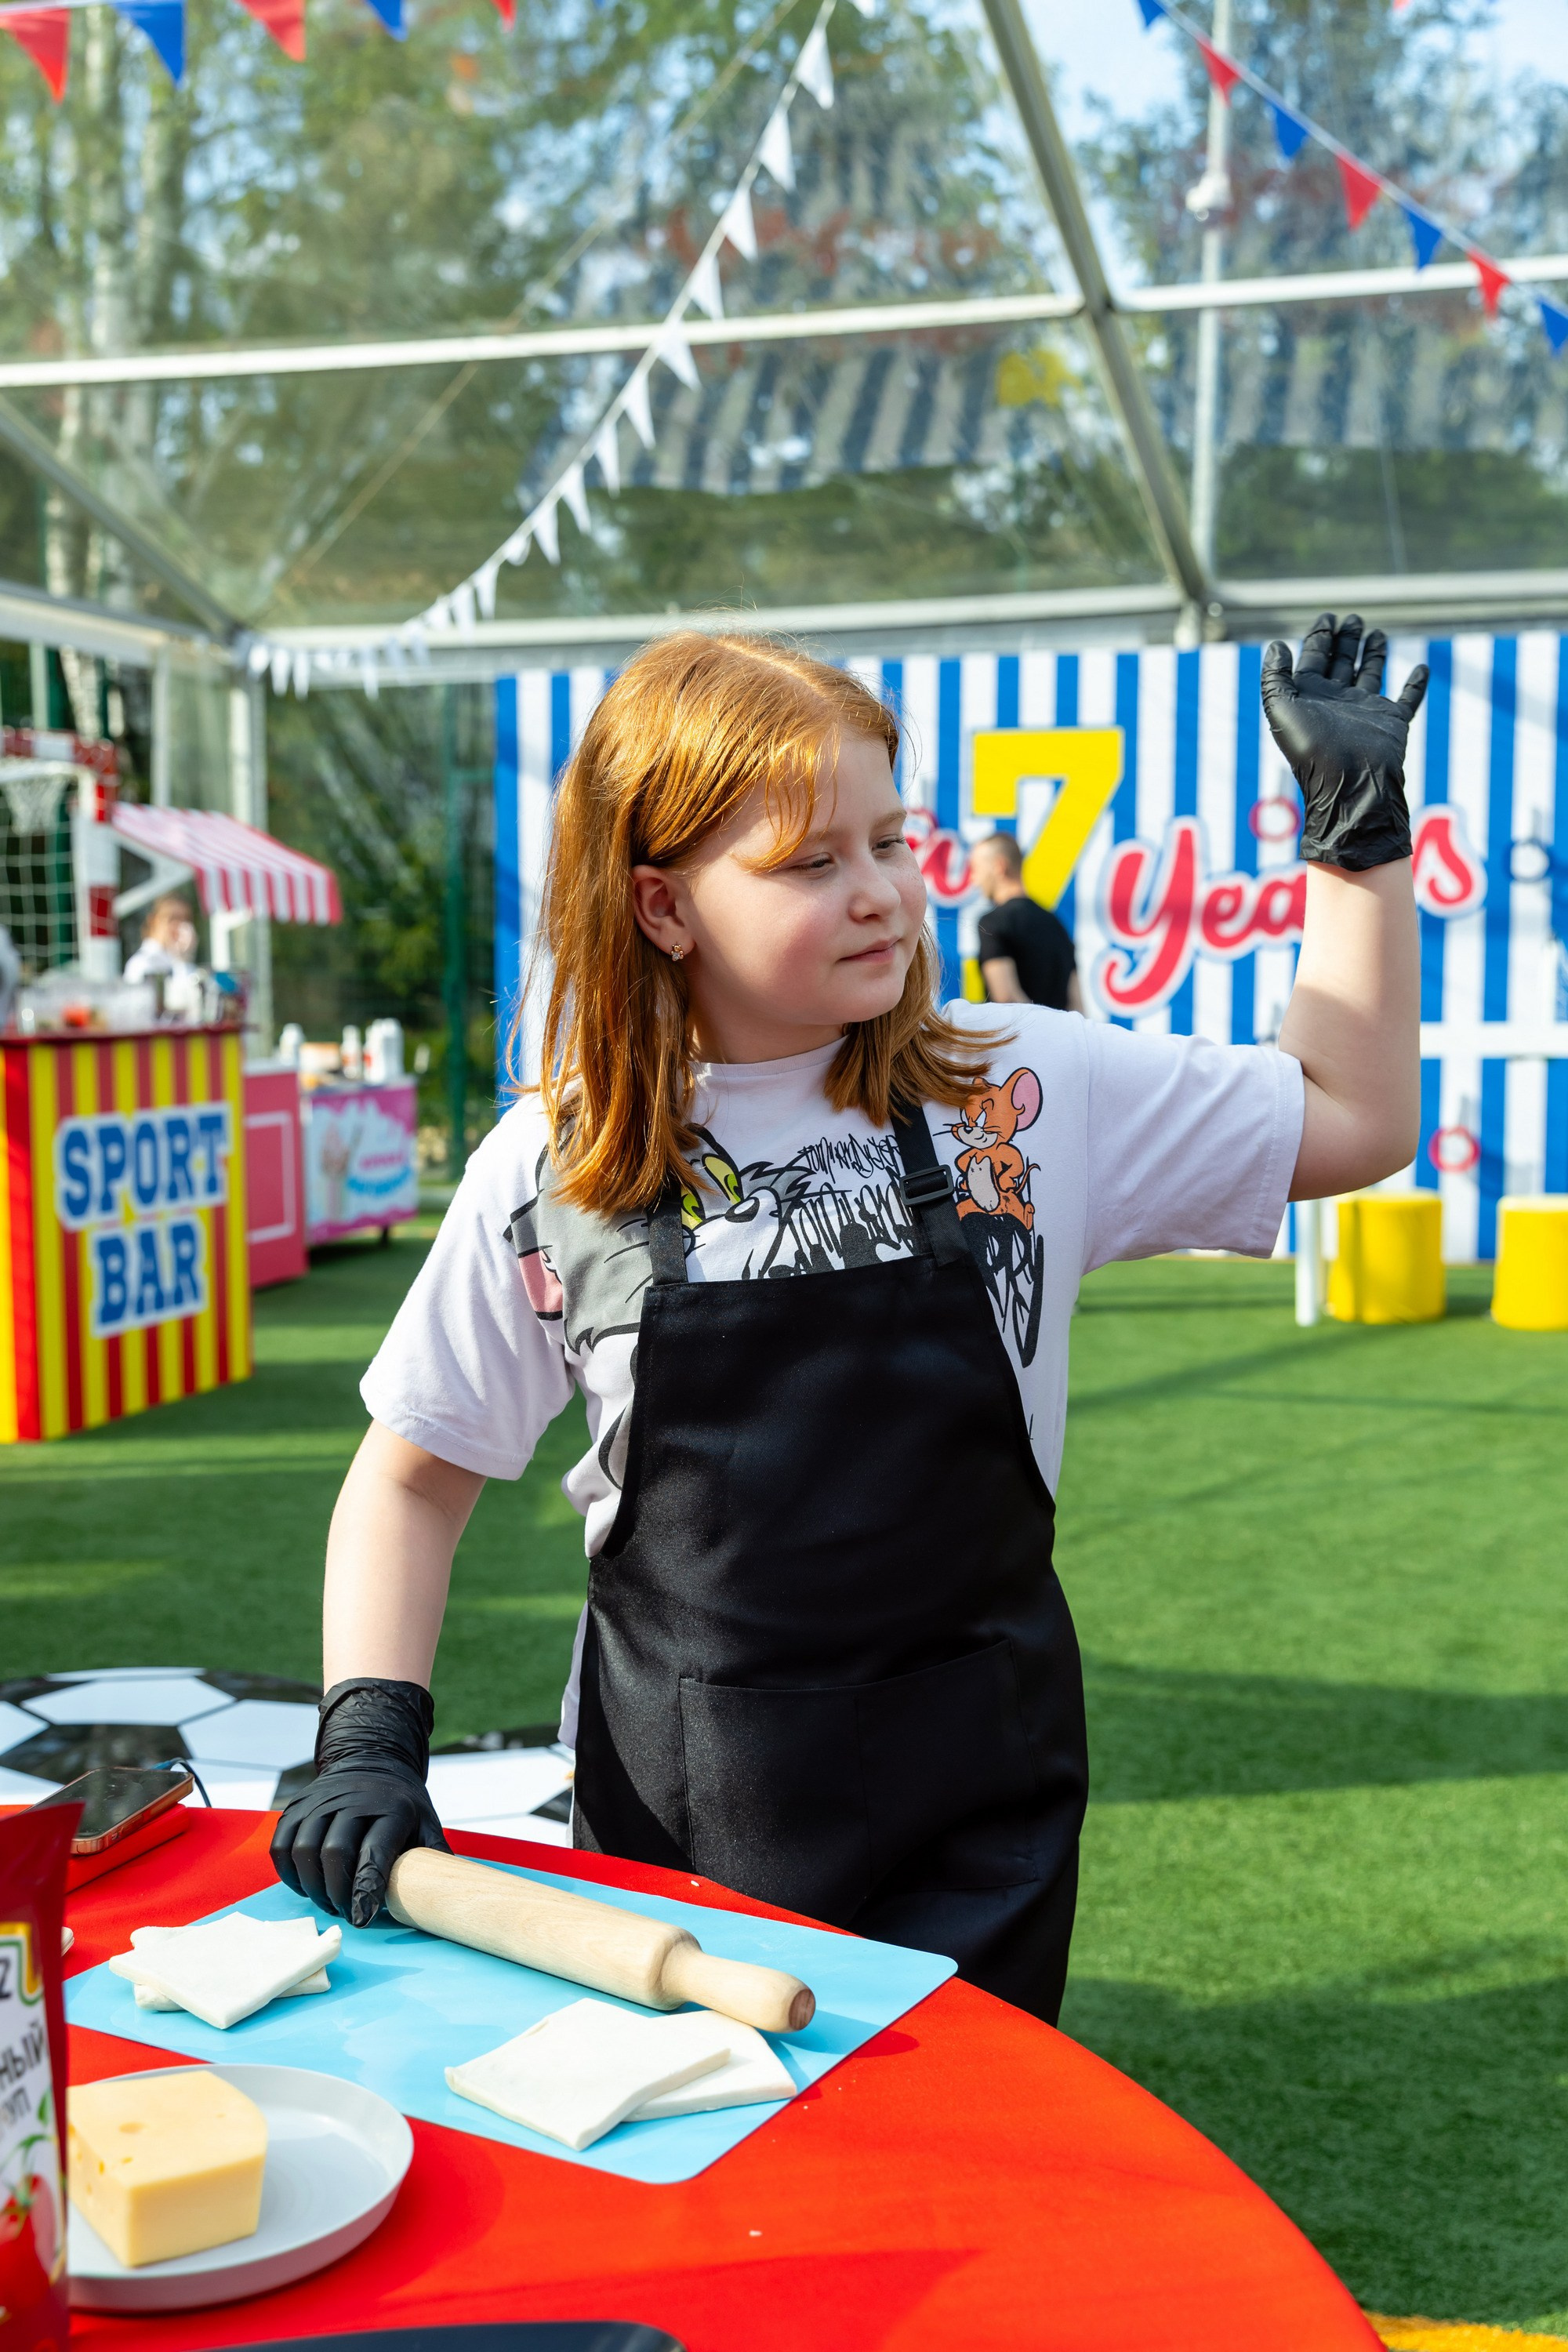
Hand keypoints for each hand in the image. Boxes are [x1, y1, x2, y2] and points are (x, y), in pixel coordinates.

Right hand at [270, 1679, 448, 1927]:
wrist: (371, 1759)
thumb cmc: (402, 1805)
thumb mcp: (426, 1822)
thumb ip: (434, 1856)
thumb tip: (450, 1897)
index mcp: (392, 1807)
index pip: (374, 1852)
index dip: (366, 1889)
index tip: (361, 1919)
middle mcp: (353, 1799)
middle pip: (334, 1854)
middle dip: (337, 1893)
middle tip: (345, 1913)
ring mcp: (320, 1800)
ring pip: (303, 1850)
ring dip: (312, 1886)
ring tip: (328, 1902)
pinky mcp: (296, 1806)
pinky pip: (282, 1845)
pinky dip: (289, 1872)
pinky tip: (306, 1885)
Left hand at [1260, 613, 1427, 871]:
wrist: (1348, 785)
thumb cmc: (1311, 750)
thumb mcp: (1281, 709)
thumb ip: (1275, 677)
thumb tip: (1277, 646)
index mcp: (1311, 697)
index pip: (1314, 658)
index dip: (1320, 636)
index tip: (1327, 616)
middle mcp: (1338, 701)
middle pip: (1341, 662)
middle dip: (1346, 640)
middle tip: (1352, 618)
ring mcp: (1366, 711)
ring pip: (1370, 675)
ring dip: (1373, 654)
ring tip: (1376, 632)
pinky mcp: (1392, 723)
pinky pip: (1407, 700)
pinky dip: (1416, 685)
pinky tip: (1421, 668)